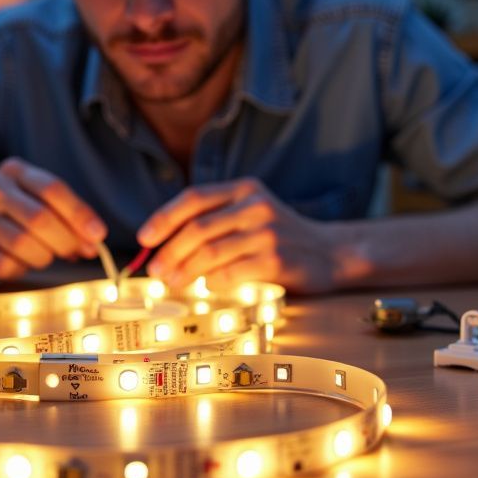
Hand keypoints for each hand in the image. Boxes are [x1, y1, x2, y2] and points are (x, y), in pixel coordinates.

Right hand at [0, 158, 106, 279]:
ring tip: (44, 257)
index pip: (52, 189)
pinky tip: (19, 264)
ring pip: (23, 244)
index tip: (98, 235)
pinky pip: (4, 265)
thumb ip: (66, 218)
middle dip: (66, 240)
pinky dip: (21, 269)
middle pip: (39, 218)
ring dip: (44, 257)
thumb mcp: (36, 204)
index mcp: (14, 171)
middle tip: (77, 253)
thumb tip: (93, 240)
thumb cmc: (10, 220)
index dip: (79, 214)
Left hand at [137, 178, 346, 293]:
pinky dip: (213, 282)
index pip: (194, 198)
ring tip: (172, 282)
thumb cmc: (282, 237)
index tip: (145, 238)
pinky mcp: (276, 260)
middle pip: (198, 228)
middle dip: (169, 252)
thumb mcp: (252, 212)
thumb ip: (217, 218)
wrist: (332, 252)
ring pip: (210, 253)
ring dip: (185, 271)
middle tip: (155, 270)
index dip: (164, 218)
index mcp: (244, 190)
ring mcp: (267, 233)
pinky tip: (207, 287)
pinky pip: (232, 273)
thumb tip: (166, 243)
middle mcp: (255, 206)